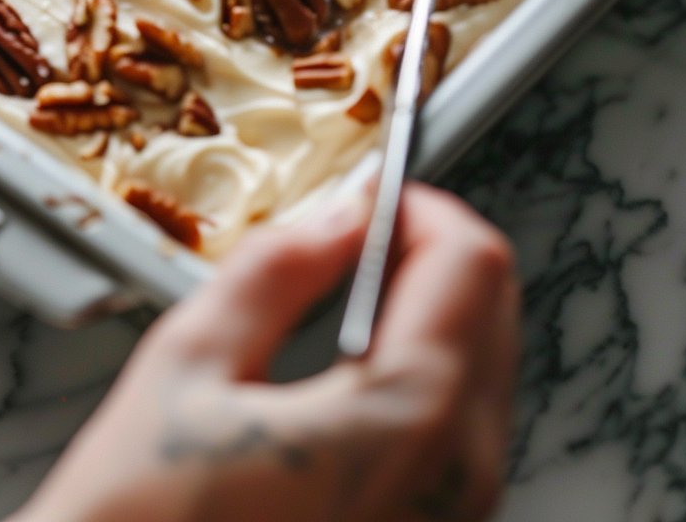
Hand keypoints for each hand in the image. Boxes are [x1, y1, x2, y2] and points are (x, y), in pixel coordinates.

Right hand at [8, 185, 517, 521]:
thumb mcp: (190, 365)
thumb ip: (277, 270)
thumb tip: (336, 216)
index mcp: (408, 420)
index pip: (468, 260)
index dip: (417, 205)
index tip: (367, 197)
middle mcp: (458, 478)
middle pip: (495, 308)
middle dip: (428, 254)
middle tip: (351, 241)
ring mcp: (456, 521)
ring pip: (486, 367)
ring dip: (428, 313)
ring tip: (342, 303)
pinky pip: (464, 431)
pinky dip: (423, 377)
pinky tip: (350, 375)